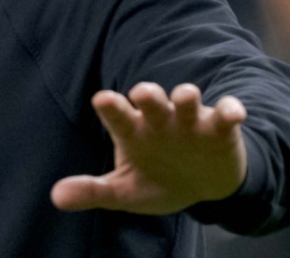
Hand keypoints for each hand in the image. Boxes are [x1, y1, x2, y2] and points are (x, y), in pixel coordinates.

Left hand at [51, 82, 247, 214]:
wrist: (204, 184)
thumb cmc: (158, 178)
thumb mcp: (126, 191)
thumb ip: (94, 191)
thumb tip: (56, 197)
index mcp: (133, 131)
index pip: (118, 115)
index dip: (112, 107)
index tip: (102, 99)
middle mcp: (160, 119)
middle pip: (151, 99)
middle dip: (148, 95)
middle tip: (142, 93)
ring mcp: (190, 121)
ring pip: (188, 100)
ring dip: (187, 96)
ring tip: (185, 96)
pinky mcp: (220, 129)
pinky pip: (226, 115)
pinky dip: (231, 111)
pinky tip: (234, 114)